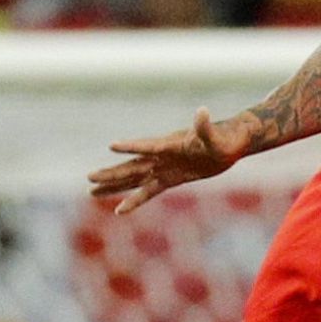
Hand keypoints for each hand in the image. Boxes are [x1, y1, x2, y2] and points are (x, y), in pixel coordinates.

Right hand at [88, 107, 254, 213]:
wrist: (232, 142)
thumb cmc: (226, 138)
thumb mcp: (215, 136)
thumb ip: (205, 127)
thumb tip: (202, 111)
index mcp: (171, 144)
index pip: (148, 145)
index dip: (132, 146)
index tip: (112, 145)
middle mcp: (163, 156)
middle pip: (132, 166)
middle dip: (111, 173)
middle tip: (88, 178)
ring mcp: (165, 167)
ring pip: (134, 178)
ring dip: (114, 185)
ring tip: (91, 191)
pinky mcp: (171, 178)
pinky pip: (148, 191)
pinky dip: (134, 200)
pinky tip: (120, 209)